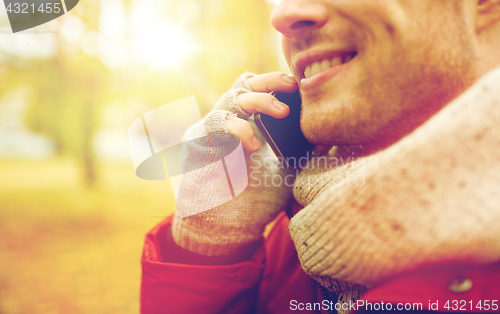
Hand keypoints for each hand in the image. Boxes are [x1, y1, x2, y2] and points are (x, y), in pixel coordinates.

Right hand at [171, 72, 297, 256]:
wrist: (227, 224)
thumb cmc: (258, 195)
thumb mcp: (289, 169)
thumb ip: (303, 150)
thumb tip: (329, 135)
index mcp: (248, 121)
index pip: (258, 89)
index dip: (275, 81)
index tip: (297, 83)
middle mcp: (229, 120)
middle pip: (244, 85)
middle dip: (268, 82)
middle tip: (291, 86)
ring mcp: (212, 129)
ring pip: (230, 99)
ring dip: (257, 101)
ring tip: (281, 113)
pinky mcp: (197, 143)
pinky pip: (213, 125)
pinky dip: (235, 130)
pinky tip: (252, 145)